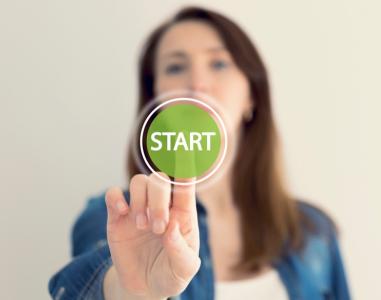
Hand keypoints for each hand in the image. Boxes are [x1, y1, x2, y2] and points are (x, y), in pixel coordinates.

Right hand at [104, 173, 199, 297]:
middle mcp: (162, 206)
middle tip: (157, 228)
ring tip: (142, 226)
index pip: (185, 185)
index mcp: (183, 214)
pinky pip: (113, 195)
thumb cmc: (171, 274)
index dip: (185, 165)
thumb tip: (172, 228)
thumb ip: (181, 250)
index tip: (185, 147)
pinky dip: (115, 198)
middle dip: (158, 201)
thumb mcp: (183, 270)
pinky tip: (122, 213)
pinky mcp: (117, 218)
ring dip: (140, 201)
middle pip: (159, 180)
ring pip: (138, 182)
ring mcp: (139, 210)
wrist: (144, 288)